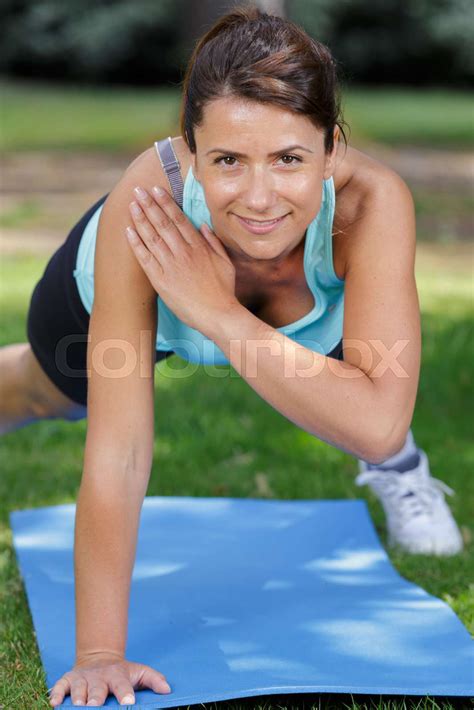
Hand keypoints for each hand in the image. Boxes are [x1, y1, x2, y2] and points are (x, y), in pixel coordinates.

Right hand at [48, 652, 170, 706]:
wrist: (99, 658)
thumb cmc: (122, 672)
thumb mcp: (139, 672)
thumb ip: (154, 679)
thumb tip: (168, 690)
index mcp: (117, 676)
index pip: (122, 686)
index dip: (125, 694)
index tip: (128, 703)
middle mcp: (99, 677)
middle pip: (97, 689)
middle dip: (96, 698)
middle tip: (96, 706)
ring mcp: (82, 678)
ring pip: (78, 689)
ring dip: (77, 698)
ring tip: (78, 706)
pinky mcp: (67, 680)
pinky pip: (60, 686)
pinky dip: (56, 693)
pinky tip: (55, 702)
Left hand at [125, 185, 239, 332]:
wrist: (218, 315)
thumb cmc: (223, 291)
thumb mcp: (225, 262)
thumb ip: (214, 242)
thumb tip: (203, 225)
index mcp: (199, 247)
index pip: (179, 219)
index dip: (166, 203)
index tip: (156, 190)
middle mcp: (183, 253)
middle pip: (163, 223)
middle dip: (149, 204)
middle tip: (138, 190)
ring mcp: (171, 266)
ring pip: (152, 237)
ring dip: (140, 219)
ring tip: (131, 204)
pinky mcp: (161, 281)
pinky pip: (145, 258)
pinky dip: (136, 243)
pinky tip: (128, 230)